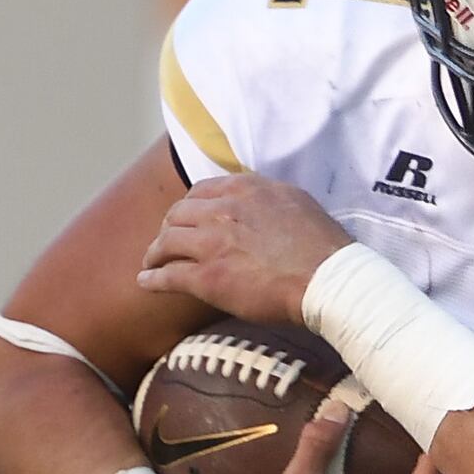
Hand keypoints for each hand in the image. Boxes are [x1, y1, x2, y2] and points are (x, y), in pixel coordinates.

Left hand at [138, 174, 355, 323]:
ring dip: (155, 253)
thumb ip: (267, 198)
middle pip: (177, 214)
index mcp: (245, 189)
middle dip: (167, 229)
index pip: (201, 191)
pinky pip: (168, 275)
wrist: (327, 279)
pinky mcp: (208, 277)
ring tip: (151, 264)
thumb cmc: (322, 246)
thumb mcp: (295, 201)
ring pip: (166, 242)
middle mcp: (223, 210)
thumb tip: (257, 202)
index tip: (186, 220)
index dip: (188, 208)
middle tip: (165, 243)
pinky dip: (153, 279)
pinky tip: (145, 283)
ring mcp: (212, 243)